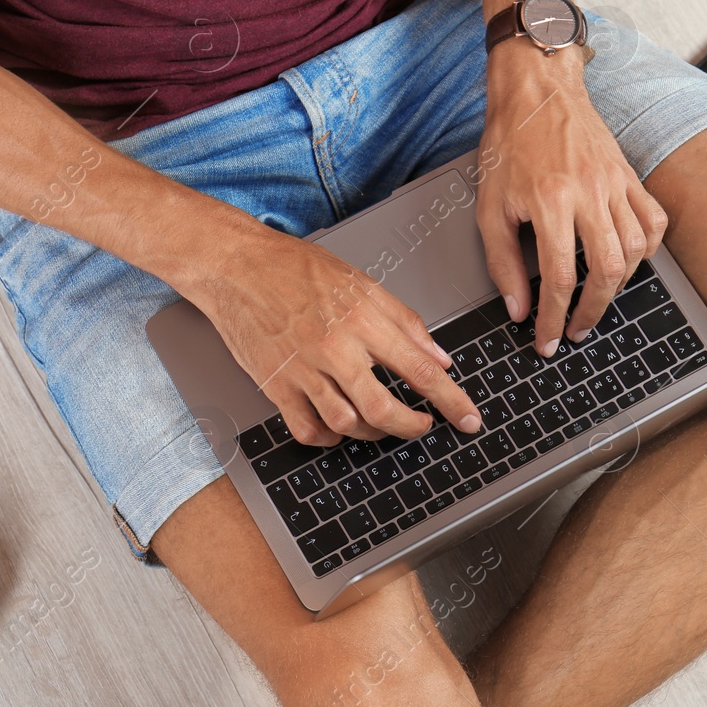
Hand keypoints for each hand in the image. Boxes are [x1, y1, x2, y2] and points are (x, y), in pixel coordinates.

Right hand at [188, 222, 481, 445]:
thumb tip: (439, 356)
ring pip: (347, 425)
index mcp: (362, 320)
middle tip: (424, 426)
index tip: (468, 418)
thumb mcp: (362, 282)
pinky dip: (328, 439)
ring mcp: (303, 371)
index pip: (419, 370)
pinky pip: (307, 430)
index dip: (450, 400)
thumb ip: (404, 322)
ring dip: (372, 433)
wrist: (238, 267)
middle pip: (383, 410)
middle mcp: (335, 349)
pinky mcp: (276, 386)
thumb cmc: (295, 268)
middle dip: (412, 427)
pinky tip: (338, 429)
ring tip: (382, 423)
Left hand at [476, 40, 668, 356]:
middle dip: (592, 311)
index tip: (548, 339)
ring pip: (634, 250)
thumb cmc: (508, 143)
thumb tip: (517, 308)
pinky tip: (627, 261)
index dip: (554, 318)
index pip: (560, 277)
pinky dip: (646, 249)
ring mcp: (614, 183)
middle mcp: (589, 193)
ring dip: (618, 286)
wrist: (536, 90)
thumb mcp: (488, 204)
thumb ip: (501, 261)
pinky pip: (652, 220)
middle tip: (575, 331)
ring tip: (596, 302)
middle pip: (606, 271)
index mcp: (550, 200)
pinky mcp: (628, 175)